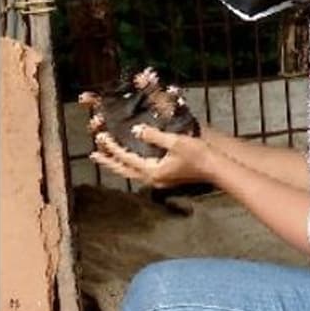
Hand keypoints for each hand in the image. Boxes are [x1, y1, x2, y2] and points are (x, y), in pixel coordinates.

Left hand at [90, 125, 213, 188]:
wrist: (216, 168)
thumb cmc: (198, 154)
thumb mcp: (175, 142)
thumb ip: (154, 136)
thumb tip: (136, 129)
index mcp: (153, 171)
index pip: (126, 158)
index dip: (112, 147)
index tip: (100, 137)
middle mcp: (153, 179)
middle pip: (124, 170)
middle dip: (109, 162)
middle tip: (93, 155)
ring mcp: (159, 180)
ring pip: (131, 173)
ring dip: (118, 165)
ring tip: (107, 158)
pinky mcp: (165, 178)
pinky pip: (141, 172)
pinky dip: (131, 166)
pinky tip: (130, 161)